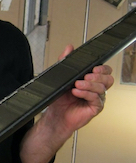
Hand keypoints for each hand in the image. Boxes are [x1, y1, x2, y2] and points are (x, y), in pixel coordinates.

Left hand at [19, 44, 113, 162]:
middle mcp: (96, 88)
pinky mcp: (95, 108)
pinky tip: (76, 92)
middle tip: (87, 75)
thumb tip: (69, 48)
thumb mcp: (61, 76)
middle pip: (108, 79)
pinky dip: (85, 94)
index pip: (104, 71)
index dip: (102, 68)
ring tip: (77, 84)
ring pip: (101, 88)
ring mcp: (96, 98)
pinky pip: (96, 99)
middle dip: (99, 76)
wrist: (55, 114)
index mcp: (90, 79)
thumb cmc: (60, 97)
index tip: (94, 67)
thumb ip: (66, 61)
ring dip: (89, 85)